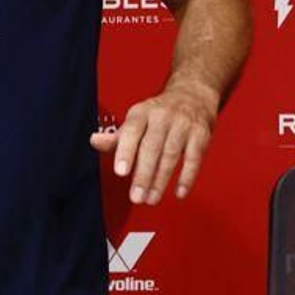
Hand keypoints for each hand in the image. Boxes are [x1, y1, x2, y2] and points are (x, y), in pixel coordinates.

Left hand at [89, 81, 216, 203]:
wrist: (192, 96)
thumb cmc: (158, 114)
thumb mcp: (136, 120)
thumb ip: (116, 137)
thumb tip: (94, 141)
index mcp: (141, 112)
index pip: (130, 132)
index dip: (125, 152)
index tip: (120, 172)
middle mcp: (161, 116)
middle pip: (151, 148)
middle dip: (143, 175)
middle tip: (136, 197)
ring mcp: (182, 125)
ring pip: (171, 155)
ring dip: (161, 181)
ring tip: (151, 198)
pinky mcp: (200, 135)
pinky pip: (193, 159)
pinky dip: (186, 178)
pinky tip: (179, 193)